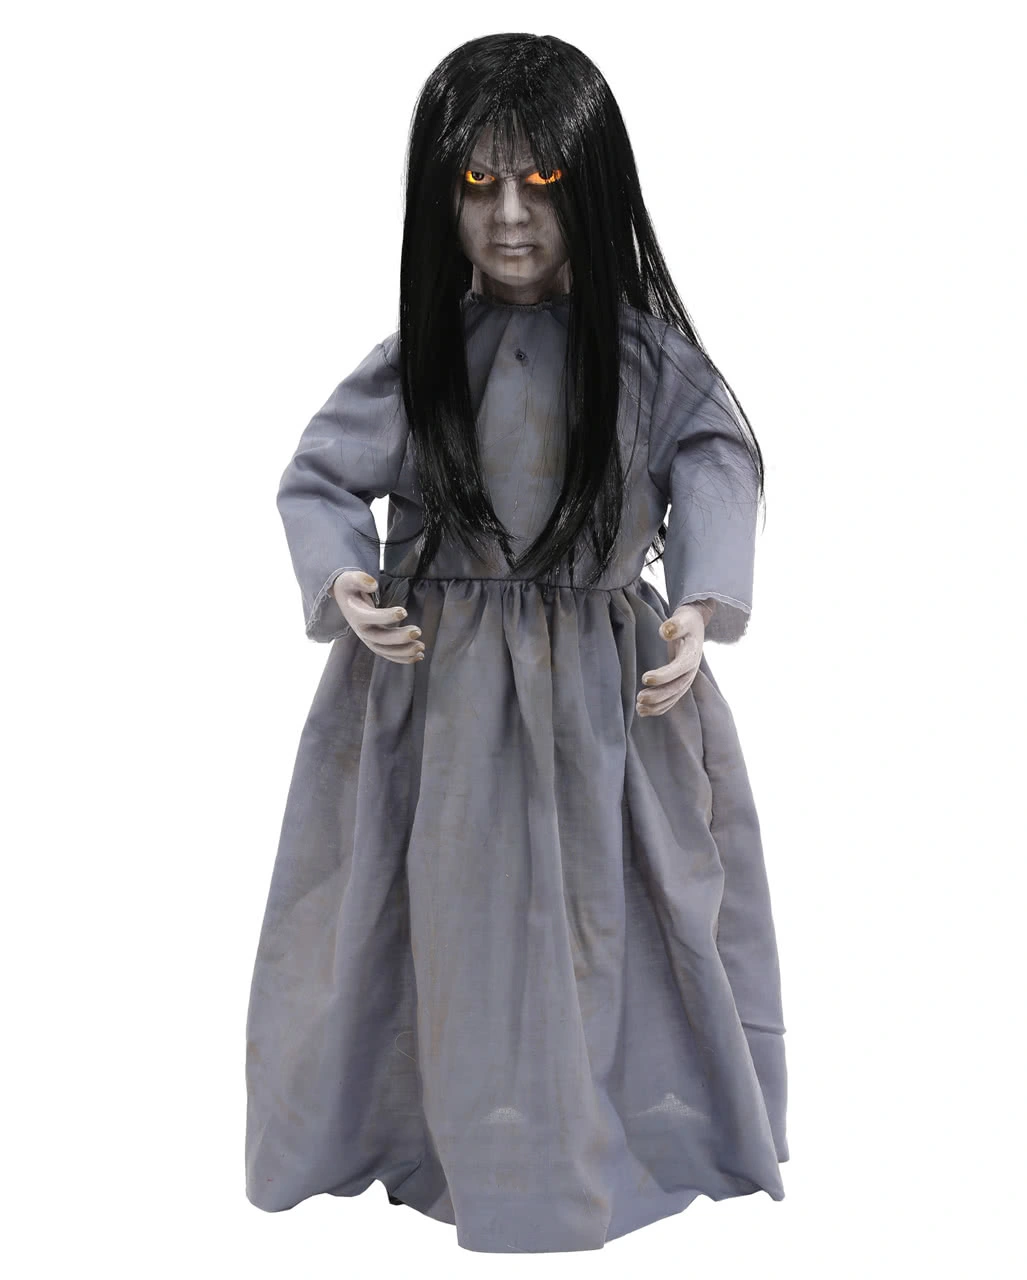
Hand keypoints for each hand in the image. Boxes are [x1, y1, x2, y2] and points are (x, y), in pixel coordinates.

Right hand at [332, 571, 425, 663]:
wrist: (346, 601)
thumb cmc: (351, 588)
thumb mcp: (350, 579)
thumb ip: (360, 579)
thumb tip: (373, 584)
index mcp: (356, 615)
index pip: (370, 618)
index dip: (386, 617)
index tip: (404, 611)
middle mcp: (362, 630)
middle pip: (380, 639)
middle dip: (399, 638)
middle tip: (418, 631)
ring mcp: (369, 639)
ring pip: (386, 651)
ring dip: (404, 652)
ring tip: (421, 647)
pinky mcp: (377, 643)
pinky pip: (390, 654)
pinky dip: (404, 658)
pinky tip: (419, 656)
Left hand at [636, 602, 710, 716]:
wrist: (695, 626)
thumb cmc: (686, 622)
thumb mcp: (683, 618)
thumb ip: (675, 624)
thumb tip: (665, 631)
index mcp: (692, 654)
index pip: (679, 667)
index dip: (664, 675)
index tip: (645, 678)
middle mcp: (691, 670)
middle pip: (677, 687)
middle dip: (659, 695)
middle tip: (640, 698)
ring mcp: (686, 678)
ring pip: (673, 696)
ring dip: (657, 705)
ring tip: (639, 709)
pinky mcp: (680, 683)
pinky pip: (671, 699)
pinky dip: (659, 707)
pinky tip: (643, 712)